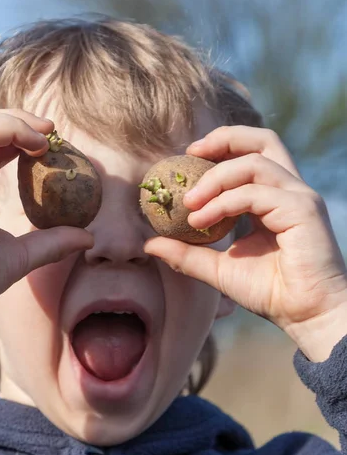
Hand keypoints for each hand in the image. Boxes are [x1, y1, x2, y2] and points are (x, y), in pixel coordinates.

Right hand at [0, 109, 93, 338]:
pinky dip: (15, 129)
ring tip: (47, 134)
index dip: (16, 138)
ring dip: (18, 120)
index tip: (47, 146)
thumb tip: (87, 239)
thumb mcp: (23, 256)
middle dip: (18, 120)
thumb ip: (53, 243)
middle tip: (51, 132)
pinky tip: (40, 146)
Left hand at [144, 126, 346, 360]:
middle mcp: (288, 191)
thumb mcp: (218, 268)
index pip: (251, 155)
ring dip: (214, 180)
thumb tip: (149, 244)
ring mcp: (298, 197)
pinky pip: (254, 193)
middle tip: (189, 154)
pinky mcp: (303, 209)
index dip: (220, 148)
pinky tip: (201, 220)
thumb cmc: (270, 292)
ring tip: (188, 206)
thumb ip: (187, 253)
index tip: (187, 159)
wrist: (304, 315)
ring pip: (253, 164)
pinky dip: (223, 202)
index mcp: (273, 198)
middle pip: (262, 140)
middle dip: (223, 139)